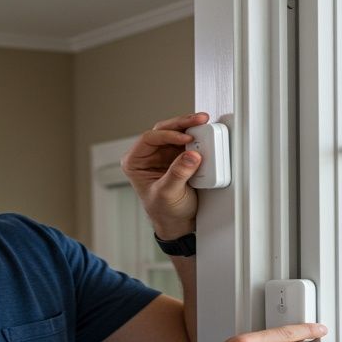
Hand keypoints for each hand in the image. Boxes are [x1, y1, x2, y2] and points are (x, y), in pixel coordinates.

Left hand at [121, 113, 209, 238]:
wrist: (178, 221)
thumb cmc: (164, 211)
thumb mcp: (168, 194)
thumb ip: (178, 174)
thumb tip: (191, 156)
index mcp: (135, 162)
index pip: (149, 139)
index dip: (168, 135)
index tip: (185, 140)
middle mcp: (148, 155)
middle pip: (163, 130)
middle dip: (181, 124)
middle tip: (198, 120)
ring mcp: (164, 154)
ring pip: (176, 132)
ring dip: (190, 127)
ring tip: (204, 123)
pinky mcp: (178, 156)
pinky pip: (187, 141)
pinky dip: (197, 137)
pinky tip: (205, 135)